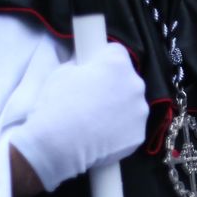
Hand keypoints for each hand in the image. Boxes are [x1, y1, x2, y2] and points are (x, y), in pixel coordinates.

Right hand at [7, 43, 149, 194]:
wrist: (58, 145)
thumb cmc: (56, 105)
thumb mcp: (62, 72)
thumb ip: (81, 65)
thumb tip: (86, 66)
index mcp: (117, 64)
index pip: (117, 52)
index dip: (103, 60)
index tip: (94, 69)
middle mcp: (135, 84)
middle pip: (127, 78)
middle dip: (113, 84)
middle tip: (92, 98)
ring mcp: (140, 110)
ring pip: (131, 103)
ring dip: (119, 107)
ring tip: (95, 120)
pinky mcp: (139, 134)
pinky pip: (131, 125)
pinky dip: (120, 129)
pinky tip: (101, 134)